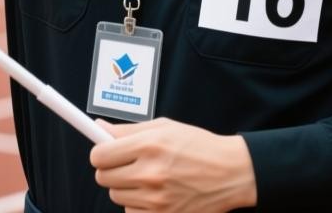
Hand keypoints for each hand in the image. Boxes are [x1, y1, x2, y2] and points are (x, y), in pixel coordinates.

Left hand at [89, 118, 256, 211]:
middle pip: (103, 178)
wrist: (231, 173)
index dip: (100, 153)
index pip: (100, 155)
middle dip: (112, 169)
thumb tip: (99, 129)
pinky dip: (138, 205)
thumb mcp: (164, 127)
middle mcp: (150, 173)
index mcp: (149, 145)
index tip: (105, 152)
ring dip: (126, 188)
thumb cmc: (199, 146)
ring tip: (148, 178)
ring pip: (117, 196)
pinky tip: (154, 194)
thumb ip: (128, 130)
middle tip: (128, 164)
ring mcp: (157, 199)